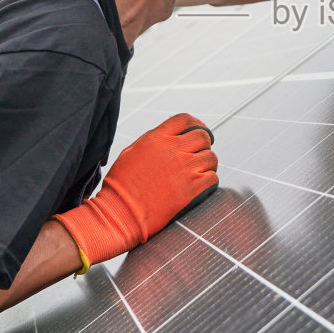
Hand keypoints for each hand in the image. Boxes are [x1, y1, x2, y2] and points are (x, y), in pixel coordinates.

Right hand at [52, 113, 217, 268]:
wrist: (120, 212)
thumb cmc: (121, 185)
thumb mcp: (131, 152)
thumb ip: (152, 141)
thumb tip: (167, 138)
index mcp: (157, 138)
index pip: (185, 120)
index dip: (195, 123)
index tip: (198, 129)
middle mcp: (173, 150)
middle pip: (202, 137)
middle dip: (203, 144)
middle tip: (200, 153)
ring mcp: (184, 169)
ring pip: (211, 157)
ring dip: (208, 163)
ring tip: (202, 170)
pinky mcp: (191, 189)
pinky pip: (212, 178)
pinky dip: (210, 179)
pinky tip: (203, 183)